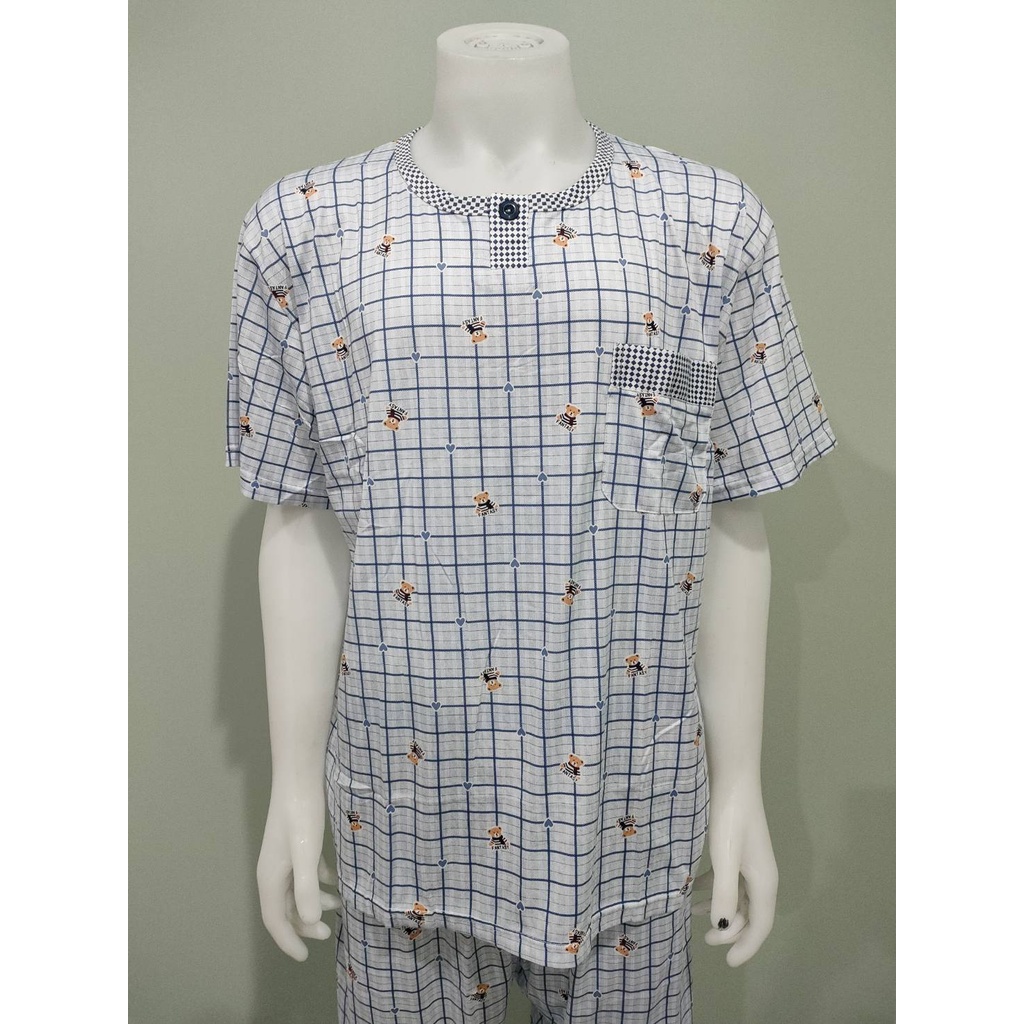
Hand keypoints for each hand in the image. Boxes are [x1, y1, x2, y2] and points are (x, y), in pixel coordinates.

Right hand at [256, 781, 343, 960]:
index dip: (288, 941)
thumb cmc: (302, 815)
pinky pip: (306, 873)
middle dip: (303, 924)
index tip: (305, 957)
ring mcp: (285, 856)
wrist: (300, 776)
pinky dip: (320, 882)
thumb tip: (311, 921)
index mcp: (270, 877)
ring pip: (296, 891)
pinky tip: (336, 882)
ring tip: (339, 907)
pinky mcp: (298, 843)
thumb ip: (307, 888)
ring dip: (314, 904)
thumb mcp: (306, 854)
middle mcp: (274, 870)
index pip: (274, 920)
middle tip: (327, 933)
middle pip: (284, 908)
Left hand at [693, 786, 777, 965]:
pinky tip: (694, 890)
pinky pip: (729, 880)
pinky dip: (714, 890)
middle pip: (750, 914)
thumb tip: (722, 928)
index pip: (761, 925)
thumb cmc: (730, 817)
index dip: (747, 946)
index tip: (728, 963)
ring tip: (695, 915)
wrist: (732, 778)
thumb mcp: (725, 857)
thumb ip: (724, 894)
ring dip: (720, 910)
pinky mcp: (737, 849)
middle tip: (706, 940)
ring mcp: (750, 862)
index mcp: (764, 881)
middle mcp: (761, 875)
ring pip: (738, 897)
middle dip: (730, 930)